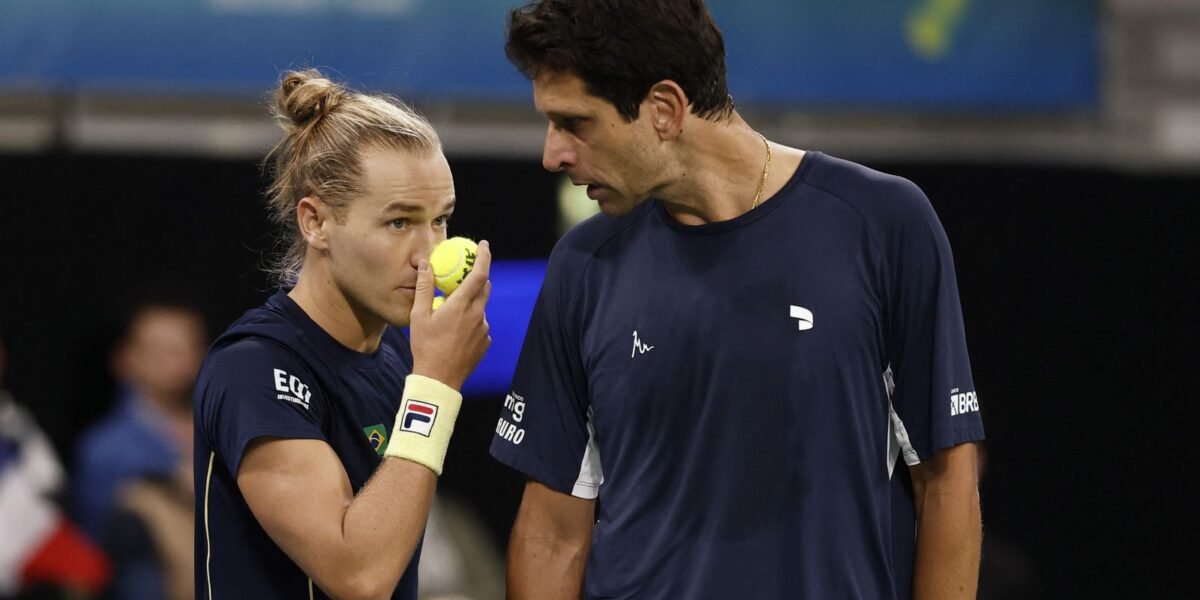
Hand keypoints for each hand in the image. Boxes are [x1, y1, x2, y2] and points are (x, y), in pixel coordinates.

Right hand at [408, 240, 491, 389]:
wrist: (439, 380)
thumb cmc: (425, 346)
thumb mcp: (419, 316)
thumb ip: (424, 287)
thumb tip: (424, 264)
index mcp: (461, 306)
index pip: (479, 274)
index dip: (483, 256)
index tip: (483, 245)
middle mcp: (477, 315)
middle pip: (484, 288)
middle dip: (478, 277)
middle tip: (465, 275)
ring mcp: (484, 329)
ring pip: (480, 308)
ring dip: (470, 304)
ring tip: (450, 316)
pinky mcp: (486, 342)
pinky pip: (480, 325)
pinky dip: (470, 322)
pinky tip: (455, 334)